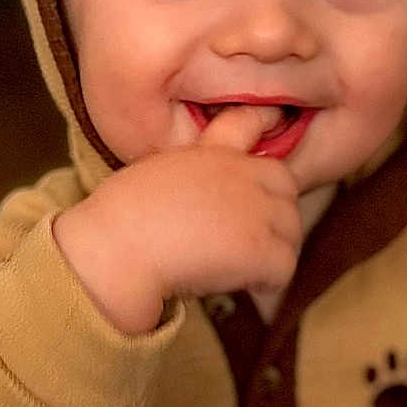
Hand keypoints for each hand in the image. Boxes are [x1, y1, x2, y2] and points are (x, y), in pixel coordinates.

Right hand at [53, 106, 302, 334]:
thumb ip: (186, 175)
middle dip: (274, 212)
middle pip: (286, 187)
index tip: (264, 150)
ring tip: (240, 266)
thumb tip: (201, 206)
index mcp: (210, 152)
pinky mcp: (260, 248)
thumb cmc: (117, 222)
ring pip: (292, 230)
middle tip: (244, 239)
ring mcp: (255, 210)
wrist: (114, 249)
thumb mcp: (152, 175)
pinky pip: (285, 268)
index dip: (265, 130)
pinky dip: (267, 282)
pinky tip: (242, 284)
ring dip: (272, 251)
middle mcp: (240, 173)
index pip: (251, 121)